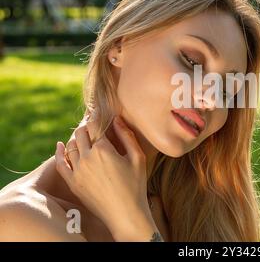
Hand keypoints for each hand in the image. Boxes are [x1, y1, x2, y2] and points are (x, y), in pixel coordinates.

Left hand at [54, 114, 159, 240]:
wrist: (125, 213)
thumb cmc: (136, 185)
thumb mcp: (137, 158)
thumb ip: (126, 136)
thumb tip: (117, 119)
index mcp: (104, 149)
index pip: (95, 124)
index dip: (96, 115)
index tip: (97, 110)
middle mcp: (87, 157)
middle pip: (81, 133)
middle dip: (86, 125)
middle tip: (91, 121)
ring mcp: (77, 171)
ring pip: (70, 146)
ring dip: (76, 137)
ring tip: (82, 134)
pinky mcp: (73, 182)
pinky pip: (60, 163)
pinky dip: (59, 153)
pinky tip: (59, 146)